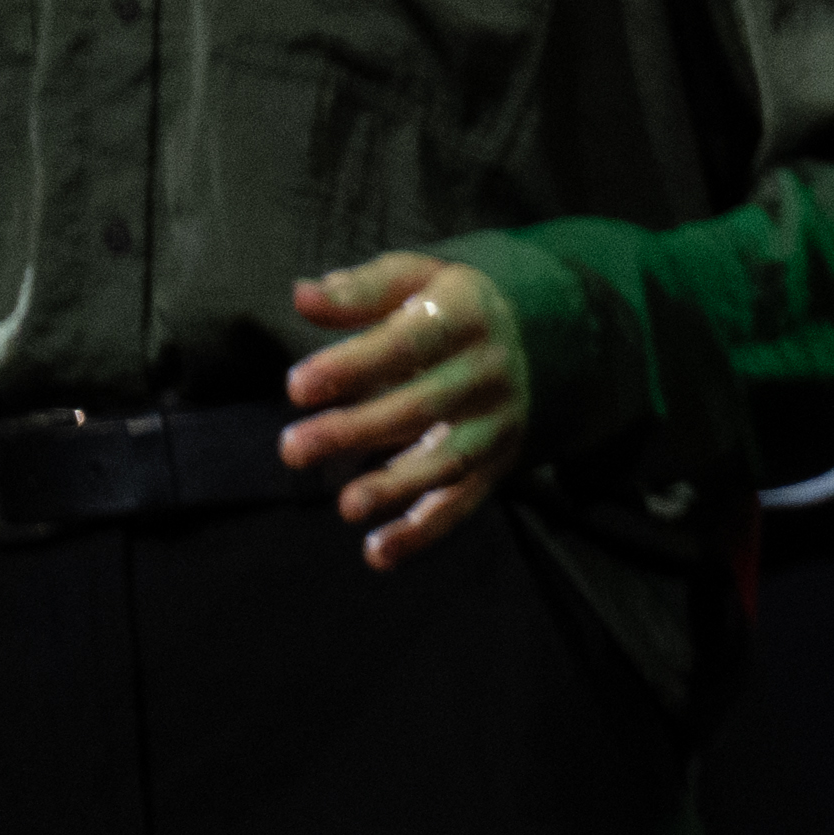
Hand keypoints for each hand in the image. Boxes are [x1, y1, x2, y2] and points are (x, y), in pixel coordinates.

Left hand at [282, 254, 534, 566]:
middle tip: (292, 448)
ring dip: (398, 486)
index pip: (410, 342)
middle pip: (423, 405)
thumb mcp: (418, 281)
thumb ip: (361, 290)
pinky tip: (379, 553)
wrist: (541, 337)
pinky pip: (463, 503)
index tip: (297, 387)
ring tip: (348, 505)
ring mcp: (495, 423)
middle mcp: (487, 372)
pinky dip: (425, 533)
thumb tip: (302, 296)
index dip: (355, 365)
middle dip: (357, 430)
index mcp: (467, 317)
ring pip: (448, 460)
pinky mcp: (495, 464)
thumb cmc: (449, 306)